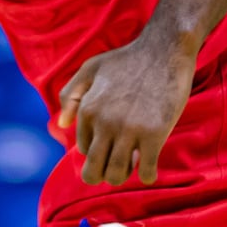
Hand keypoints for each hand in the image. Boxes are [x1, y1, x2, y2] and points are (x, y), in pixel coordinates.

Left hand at [57, 29, 196, 186]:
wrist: (164, 50)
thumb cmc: (127, 59)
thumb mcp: (90, 69)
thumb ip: (70, 94)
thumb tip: (62, 125)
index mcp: (88, 110)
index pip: (83, 148)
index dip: (95, 151)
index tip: (109, 146)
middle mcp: (105, 123)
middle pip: (94, 169)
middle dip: (99, 176)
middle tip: (111, 172)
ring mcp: (130, 130)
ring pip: (117, 174)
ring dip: (122, 177)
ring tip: (131, 167)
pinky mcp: (154, 134)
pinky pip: (146, 170)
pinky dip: (146, 176)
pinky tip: (149, 172)